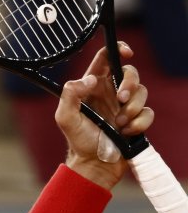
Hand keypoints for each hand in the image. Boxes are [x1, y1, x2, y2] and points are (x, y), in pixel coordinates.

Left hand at [55, 43, 153, 189]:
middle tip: (120, 99)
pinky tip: (126, 132)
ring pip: (142, 92)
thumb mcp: (65, 117)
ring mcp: (125, 105)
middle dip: (130, 84)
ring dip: (132, 109)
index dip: (118, 49)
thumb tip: (89, 80)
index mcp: (92, 86)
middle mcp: (110, 92)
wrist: (94, 163)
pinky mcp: (137, 119)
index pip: (106, 58)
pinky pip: (148, 112)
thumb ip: (70, 94)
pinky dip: (138, 123)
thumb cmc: (78, 139)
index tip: (127, 52)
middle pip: (130, 72)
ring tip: (118, 124)